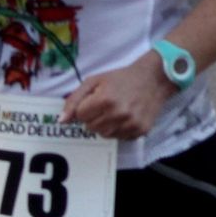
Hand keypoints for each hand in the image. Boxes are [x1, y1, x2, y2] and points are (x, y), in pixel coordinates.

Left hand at [61, 52, 175, 139]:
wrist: (154, 78)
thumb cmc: (122, 78)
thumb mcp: (95, 81)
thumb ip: (74, 100)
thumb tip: (61, 121)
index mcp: (105, 100)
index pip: (81, 116)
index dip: (86, 107)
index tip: (96, 99)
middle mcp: (118, 114)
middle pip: (91, 127)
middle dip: (94, 117)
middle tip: (106, 105)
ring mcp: (131, 124)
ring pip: (104, 135)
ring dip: (106, 125)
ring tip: (116, 111)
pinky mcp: (140, 131)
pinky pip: (120, 138)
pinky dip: (120, 130)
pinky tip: (126, 117)